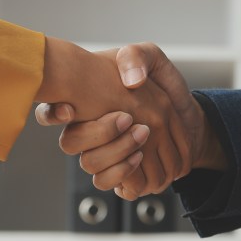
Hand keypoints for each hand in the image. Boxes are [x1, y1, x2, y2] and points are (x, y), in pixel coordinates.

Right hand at [34, 38, 190, 188]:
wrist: (188, 117)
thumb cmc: (165, 87)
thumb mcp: (152, 58)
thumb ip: (135, 57)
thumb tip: (129, 80)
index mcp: (87, 103)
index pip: (51, 112)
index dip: (52, 113)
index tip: (70, 109)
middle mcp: (88, 131)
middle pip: (70, 143)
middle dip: (100, 133)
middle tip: (128, 119)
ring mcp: (102, 154)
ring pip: (90, 166)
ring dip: (115, 154)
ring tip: (141, 138)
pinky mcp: (119, 175)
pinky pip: (108, 184)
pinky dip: (124, 176)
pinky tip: (139, 159)